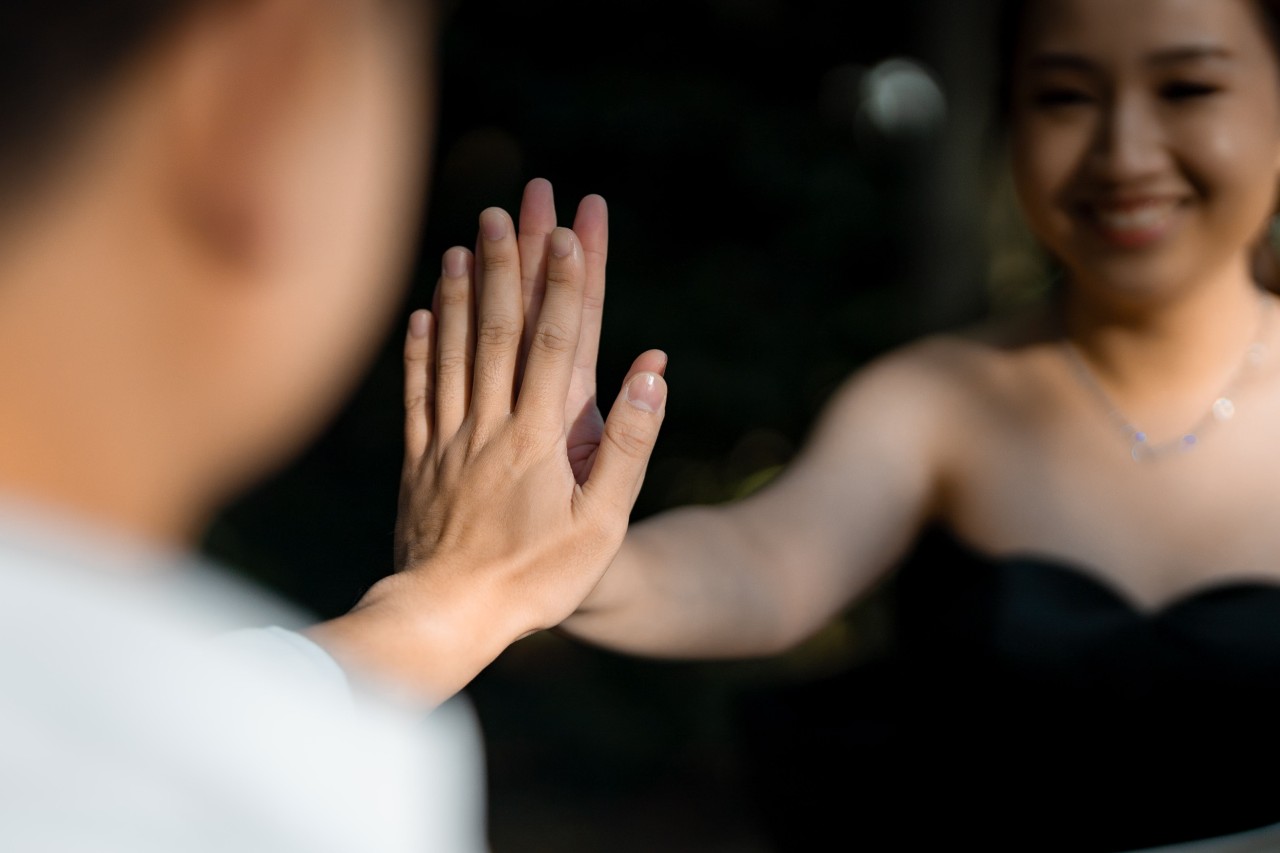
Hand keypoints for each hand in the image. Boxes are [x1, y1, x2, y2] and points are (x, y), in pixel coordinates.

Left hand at [308, 196, 666, 705]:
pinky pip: (416, 394)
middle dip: (507, 265)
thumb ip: (627, 445)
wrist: (448, 616)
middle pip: (500, 330)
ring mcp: (448, 440)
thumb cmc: (535, 578)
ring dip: (460, 294)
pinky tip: (419, 316)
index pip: (557, 343)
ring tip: (461, 244)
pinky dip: (418, 351)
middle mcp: (490, 425)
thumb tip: (651, 373)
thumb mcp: (601, 524)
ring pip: (454, 351)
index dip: (564, 284)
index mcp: (539, 437)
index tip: (569, 231)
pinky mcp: (418, 461)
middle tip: (506, 209)